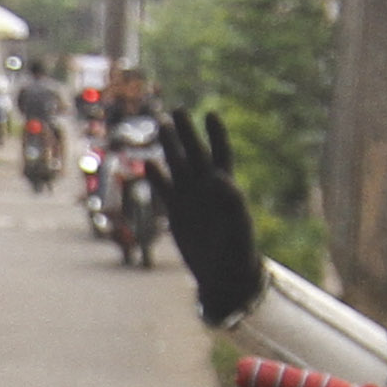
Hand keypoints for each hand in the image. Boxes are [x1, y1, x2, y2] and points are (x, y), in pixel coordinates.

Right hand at [158, 109, 261, 323]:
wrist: (223, 276)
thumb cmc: (239, 252)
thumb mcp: (239, 226)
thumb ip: (232, 200)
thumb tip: (218, 177)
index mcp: (226, 187)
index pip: (220, 154)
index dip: (216, 135)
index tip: (210, 114)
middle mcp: (206, 187)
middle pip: (195, 153)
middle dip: (186, 132)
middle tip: (177, 110)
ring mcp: (190, 198)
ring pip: (177, 165)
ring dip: (169, 146)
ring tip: (161, 124)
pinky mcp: (176, 212)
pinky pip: (164, 189)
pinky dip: (156, 177)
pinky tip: (147, 163)